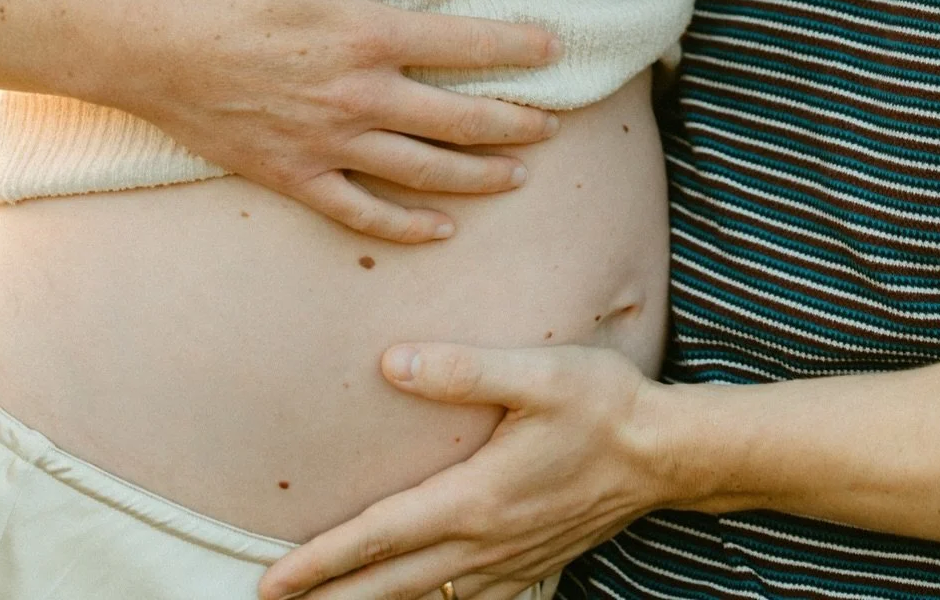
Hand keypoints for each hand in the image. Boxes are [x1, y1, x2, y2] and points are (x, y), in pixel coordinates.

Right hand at [97, 0, 560, 243]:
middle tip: (553, 125)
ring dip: (477, 176)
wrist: (145, 42)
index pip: (467, 44)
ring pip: (423, 172)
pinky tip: (440, 230)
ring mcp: (326, 144)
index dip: (519, 47)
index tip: (556, 49)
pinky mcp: (292, 175)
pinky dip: (404, 227)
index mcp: (368, 35)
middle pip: (460, 120)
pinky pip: (360, 212)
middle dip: (516, 123)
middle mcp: (359, 97)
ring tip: (518, 176)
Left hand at [259, 342, 666, 599]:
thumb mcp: (538, 373)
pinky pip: (471, 598)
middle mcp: (485, 540)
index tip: (271, 578)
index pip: (381, 535)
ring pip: (427, 598)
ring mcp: (511, 557)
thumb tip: (393, 363)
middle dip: (330, 599)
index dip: (322, 559)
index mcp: (475, 497)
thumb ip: (464, 369)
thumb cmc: (604, 404)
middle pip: (391, 585)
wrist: (668, 452)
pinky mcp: (533, 559)